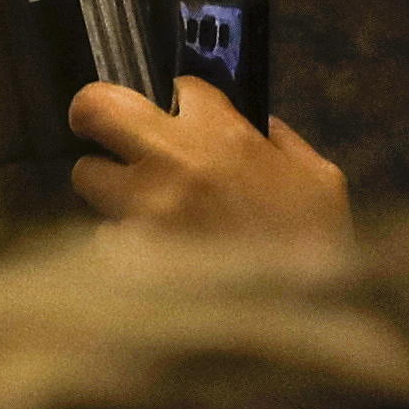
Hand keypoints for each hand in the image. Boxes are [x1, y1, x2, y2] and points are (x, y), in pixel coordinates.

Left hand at [67, 75, 349, 241]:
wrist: (296, 322)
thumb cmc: (316, 249)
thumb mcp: (321, 182)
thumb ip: (283, 144)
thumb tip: (258, 128)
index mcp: (222, 135)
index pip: (181, 86)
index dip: (183, 100)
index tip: (184, 116)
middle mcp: (171, 161)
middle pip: (96, 107)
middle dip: (94, 115)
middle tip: (102, 131)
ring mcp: (142, 209)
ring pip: (87, 175)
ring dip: (107, 186)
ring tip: (139, 208)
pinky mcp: (123, 257)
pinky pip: (103, 237)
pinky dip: (121, 245)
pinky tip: (150, 260)